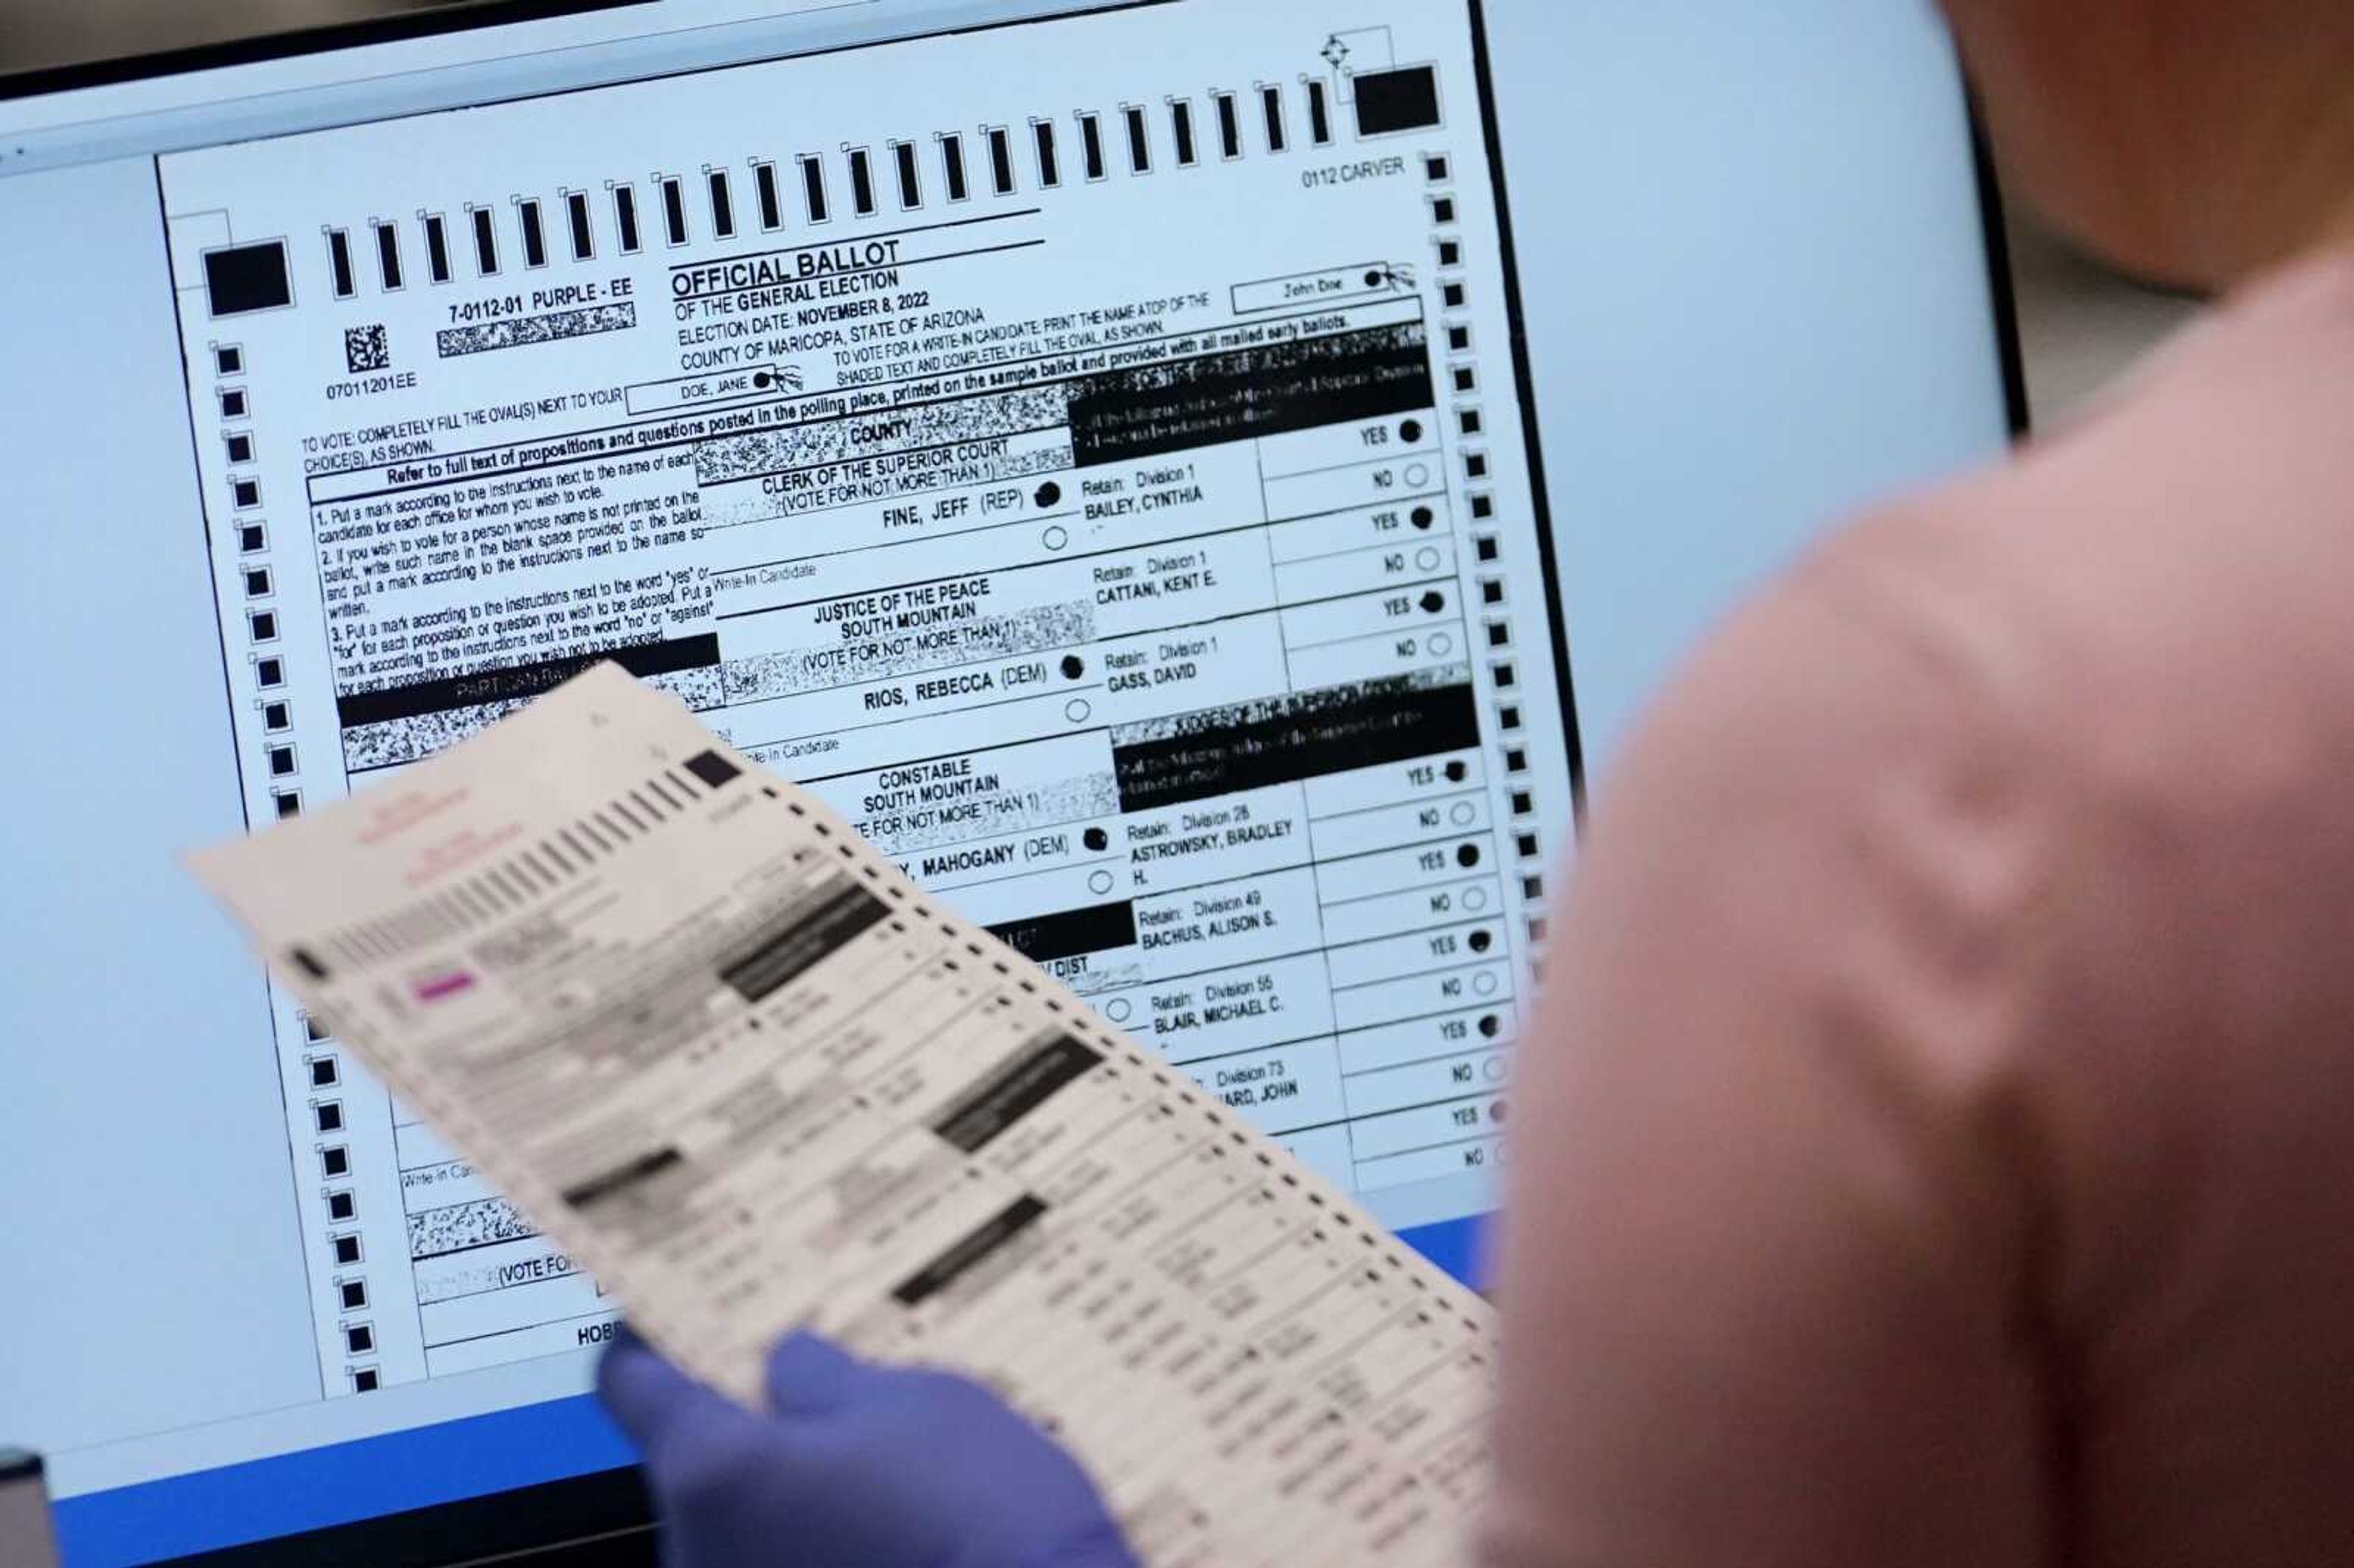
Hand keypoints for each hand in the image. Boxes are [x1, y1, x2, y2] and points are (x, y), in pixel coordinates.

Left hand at [599, 1328, 1138, 1567]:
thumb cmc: (977, 1511)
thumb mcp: (915, 1403)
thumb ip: (829, 1378)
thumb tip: (788, 1365)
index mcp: (714, 1467)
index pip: (633, 1384)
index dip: (653, 1338)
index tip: (670, 1310)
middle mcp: (696, 1547)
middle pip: (694, 1460)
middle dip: (753, 1422)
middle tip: (823, 1385)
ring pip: (742, 1521)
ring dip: (793, 1489)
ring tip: (886, 1463)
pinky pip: (780, 1562)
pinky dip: (820, 1541)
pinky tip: (895, 1524)